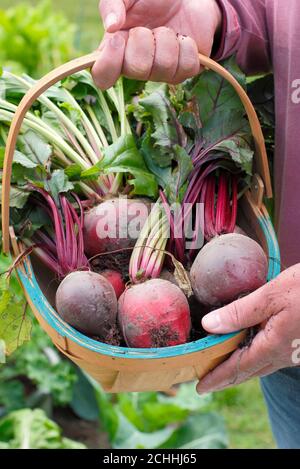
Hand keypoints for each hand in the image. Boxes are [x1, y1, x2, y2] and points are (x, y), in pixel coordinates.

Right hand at [92, 0, 221, 88]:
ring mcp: (162, 73)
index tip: (117, 40)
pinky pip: (186, 66)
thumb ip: (112, 4)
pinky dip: (186, 45)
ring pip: (163, 67)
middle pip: (135, 69)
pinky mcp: (185, 72)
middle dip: (144, 40)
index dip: (108, 64)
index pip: (102, 76)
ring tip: (168, 30)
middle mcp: (137, 67)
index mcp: (116, 51)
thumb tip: (111, 27)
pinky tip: (184, 38)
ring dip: (167, 39)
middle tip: (148, 28)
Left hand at [196, 264, 299, 393]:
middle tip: (207, 380)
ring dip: (240, 368)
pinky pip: (272, 357)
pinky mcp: (298, 346)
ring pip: (261, 365)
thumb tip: (209, 325)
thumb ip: (239, 312)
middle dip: (226, 377)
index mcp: (272, 345)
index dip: (217, 378)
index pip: (238, 367)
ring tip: (223, 367)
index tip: (200, 387)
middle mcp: (282, 355)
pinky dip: (255, 357)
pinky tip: (250, 349)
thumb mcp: (271, 295)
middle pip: (248, 371)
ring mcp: (292, 353)